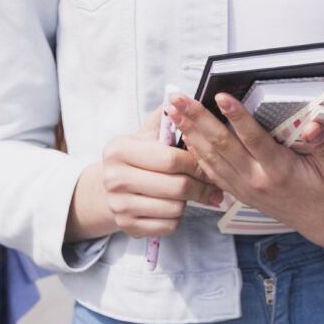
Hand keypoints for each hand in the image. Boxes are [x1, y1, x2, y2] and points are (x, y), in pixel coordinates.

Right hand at [67, 108, 217, 241]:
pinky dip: (178, 217)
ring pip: (175, 208)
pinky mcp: (127, 226)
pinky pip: (169, 225)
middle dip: (200, 185)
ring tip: (192, 192)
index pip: (171, 158)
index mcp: (119, 149)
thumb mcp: (147, 133)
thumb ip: (166, 117)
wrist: (109, 187)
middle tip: (213, 183)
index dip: (197, 161)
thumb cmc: (138, 156)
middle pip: (176, 187)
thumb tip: (183, 96)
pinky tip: (176, 205)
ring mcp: (119, 206)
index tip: (211, 161)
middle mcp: (114, 179)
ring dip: (189, 201)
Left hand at [164, 93, 323, 252]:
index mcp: (279, 171)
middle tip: (177, 98)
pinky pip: (211, 172)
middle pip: (220, 145)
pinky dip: (195, 153)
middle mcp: (256, 180)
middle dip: (197, 119)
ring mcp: (244, 188)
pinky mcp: (239, 193)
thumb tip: (313, 126)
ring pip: (210, 158)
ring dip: (188, 132)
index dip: (237, 116)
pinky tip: (183, 137)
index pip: (253, 139)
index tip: (221, 96)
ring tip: (172, 111)